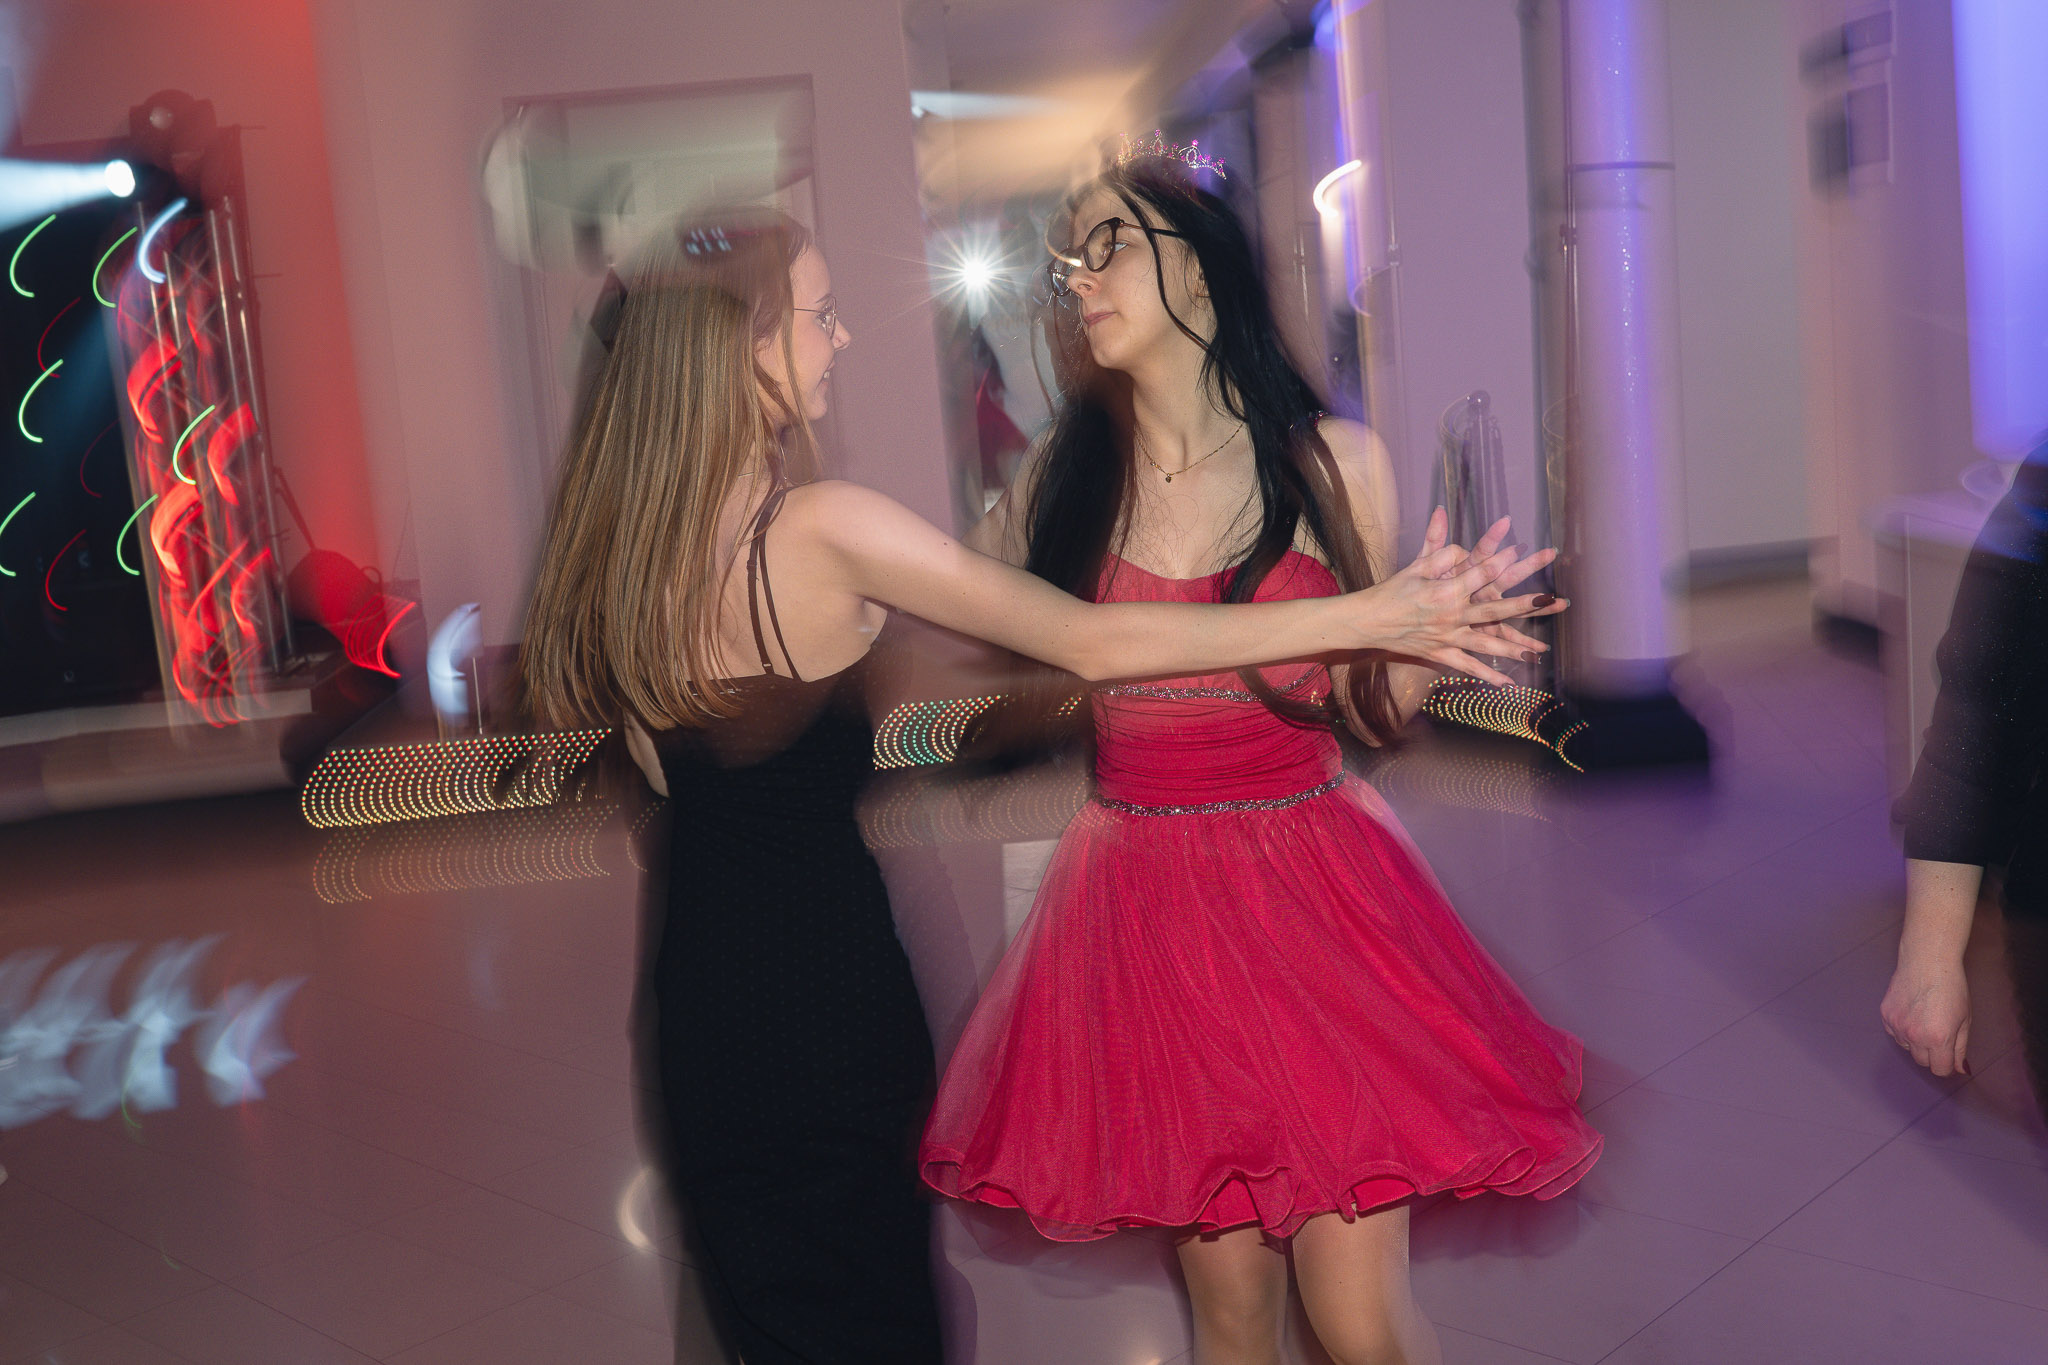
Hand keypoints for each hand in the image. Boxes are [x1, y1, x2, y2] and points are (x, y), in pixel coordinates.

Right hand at [1351, 512, 1568, 686]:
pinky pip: (1467, 666)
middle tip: (1549, 600)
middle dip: (1524, 605)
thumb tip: (1465, 551)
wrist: (1368, 621)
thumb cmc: (1393, 590)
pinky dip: (1487, 675)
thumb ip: (1442, 554)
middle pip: (1493, 609)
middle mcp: (1450, 615)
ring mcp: (1446, 637)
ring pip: (1486, 643)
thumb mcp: (1416, 566)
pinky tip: (1508, 683)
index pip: (1478, 573)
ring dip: (1514, 648)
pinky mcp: (1440, 654)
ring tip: (1538, 652)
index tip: (1518, 552)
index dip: (1499, 562)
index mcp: (1445, 590)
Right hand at [1880, 957, 1972, 1077]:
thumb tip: (1960, 1069)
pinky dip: (1902, 1030)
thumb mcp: (1965, 1020)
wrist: (1927, 961)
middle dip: (1932, 1054)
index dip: (1947, 1065)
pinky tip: (1912, 1013)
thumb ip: (1960, 1048)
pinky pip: (1894, 1033)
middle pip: (1922, 1061)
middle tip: (1940, 1035)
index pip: (1939, 1070)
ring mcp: (1897, 1025)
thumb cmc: (1951, 987)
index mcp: (1938, 1039)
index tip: (1949, 1057)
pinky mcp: (1886, 1015)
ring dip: (1916, 1042)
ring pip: (1906, 1047)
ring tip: (1925, 1020)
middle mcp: (1915, 1036)